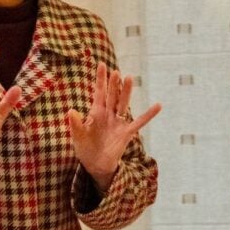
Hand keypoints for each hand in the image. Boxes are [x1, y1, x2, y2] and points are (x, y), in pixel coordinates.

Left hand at [67, 62, 161, 192]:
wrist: (95, 165)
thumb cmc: (85, 148)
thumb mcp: (78, 136)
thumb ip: (76, 124)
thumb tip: (71, 110)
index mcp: (96, 112)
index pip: (99, 92)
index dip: (100, 79)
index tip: (102, 64)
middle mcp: (108, 114)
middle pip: (112, 95)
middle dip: (113, 84)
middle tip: (116, 71)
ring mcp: (118, 122)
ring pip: (123, 104)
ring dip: (126, 92)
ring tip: (129, 78)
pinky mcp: (126, 133)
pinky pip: (139, 122)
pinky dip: (149, 114)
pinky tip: (158, 105)